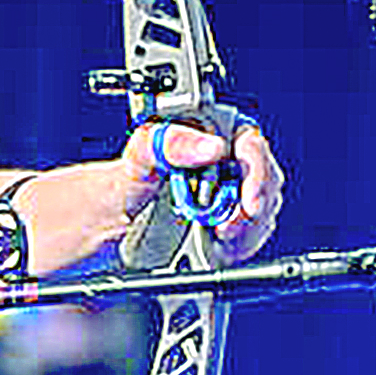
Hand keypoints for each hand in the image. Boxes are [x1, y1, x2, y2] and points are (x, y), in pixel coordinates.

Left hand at [120, 114, 285, 264]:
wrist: (111, 219)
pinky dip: (239, 244)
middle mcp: (226, 158)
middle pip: (264, 181)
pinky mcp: (230, 220)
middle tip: (225, 227)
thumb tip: (212, 146)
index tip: (249, 202)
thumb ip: (173, 143)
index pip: (252, 146)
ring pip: (262, 211)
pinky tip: (215, 243)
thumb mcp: (140, 156)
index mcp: (210, 130)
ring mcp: (231, 191)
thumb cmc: (124, 182)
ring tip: (214, 235)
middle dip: (250, 210)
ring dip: (244, 230)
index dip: (256, 175)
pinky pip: (252, 233)